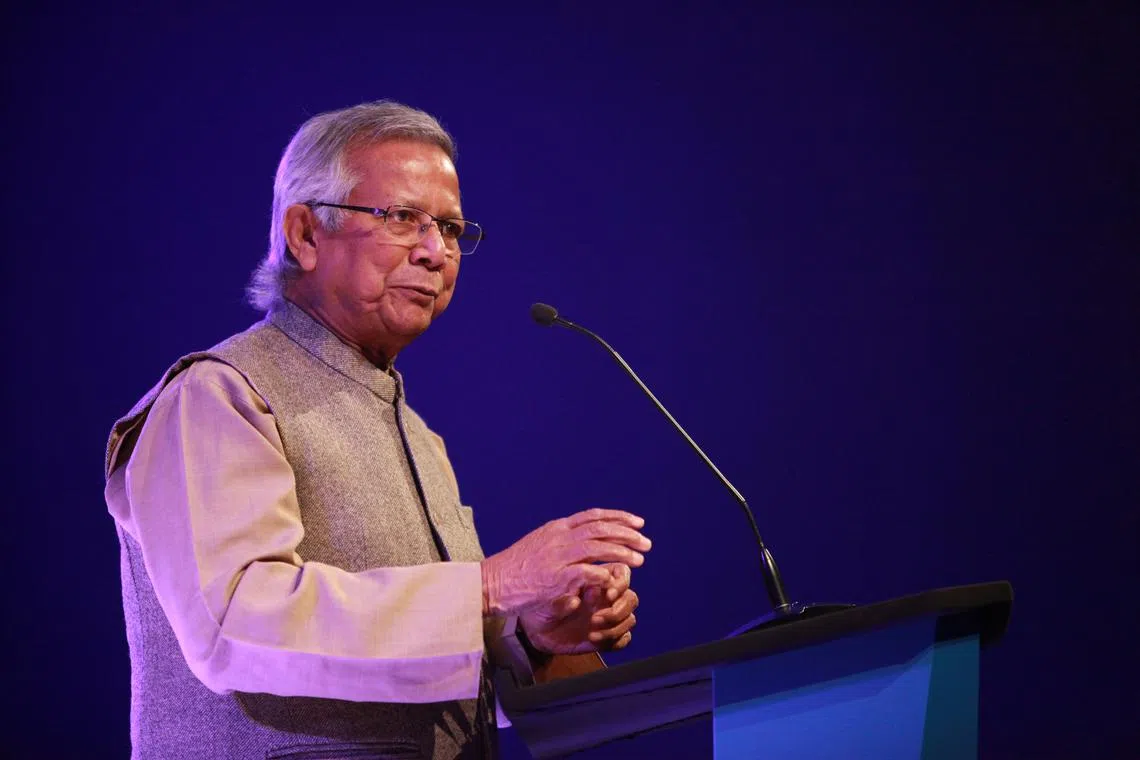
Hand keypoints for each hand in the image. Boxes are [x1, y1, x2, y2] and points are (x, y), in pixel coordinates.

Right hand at [480, 508, 649, 616]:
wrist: (491, 582)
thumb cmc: (515, 569)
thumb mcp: (539, 545)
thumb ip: (561, 542)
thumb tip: (583, 543)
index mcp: (557, 528)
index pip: (593, 516)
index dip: (618, 517)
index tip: (638, 522)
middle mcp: (559, 537)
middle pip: (601, 529)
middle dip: (627, 534)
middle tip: (646, 543)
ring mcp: (557, 556)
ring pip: (598, 547)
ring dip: (622, 552)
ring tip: (639, 560)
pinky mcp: (555, 577)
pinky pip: (587, 572)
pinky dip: (603, 574)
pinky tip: (614, 578)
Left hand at [520, 563, 639, 653]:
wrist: (535, 630)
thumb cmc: (542, 606)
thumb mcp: (548, 600)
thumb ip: (564, 598)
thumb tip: (582, 597)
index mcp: (596, 580)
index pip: (622, 574)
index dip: (620, 583)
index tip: (609, 593)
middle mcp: (605, 597)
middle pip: (631, 598)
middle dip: (618, 610)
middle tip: (596, 618)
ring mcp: (608, 617)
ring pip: (629, 619)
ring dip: (615, 627)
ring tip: (592, 632)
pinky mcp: (607, 636)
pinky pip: (624, 639)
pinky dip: (615, 640)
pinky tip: (595, 640)